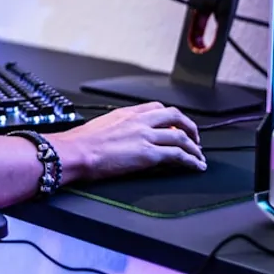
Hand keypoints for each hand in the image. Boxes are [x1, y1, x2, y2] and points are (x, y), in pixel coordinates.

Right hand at [48, 102, 205, 182]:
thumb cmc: (80, 143)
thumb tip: (123, 137)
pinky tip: (195, 165)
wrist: (75, 152)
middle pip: (175, 116)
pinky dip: (190, 160)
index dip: (171, 117)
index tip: (175, 125)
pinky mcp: (148, 154)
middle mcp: (139, 121)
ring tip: (198, 156)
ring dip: (194, 147)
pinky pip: (177, 155)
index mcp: (127, 113)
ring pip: (181, 136)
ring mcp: (145, 136)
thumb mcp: (102, 126)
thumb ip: (118, 127)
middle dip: (189, 127)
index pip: (157, 108)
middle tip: (194, 138)